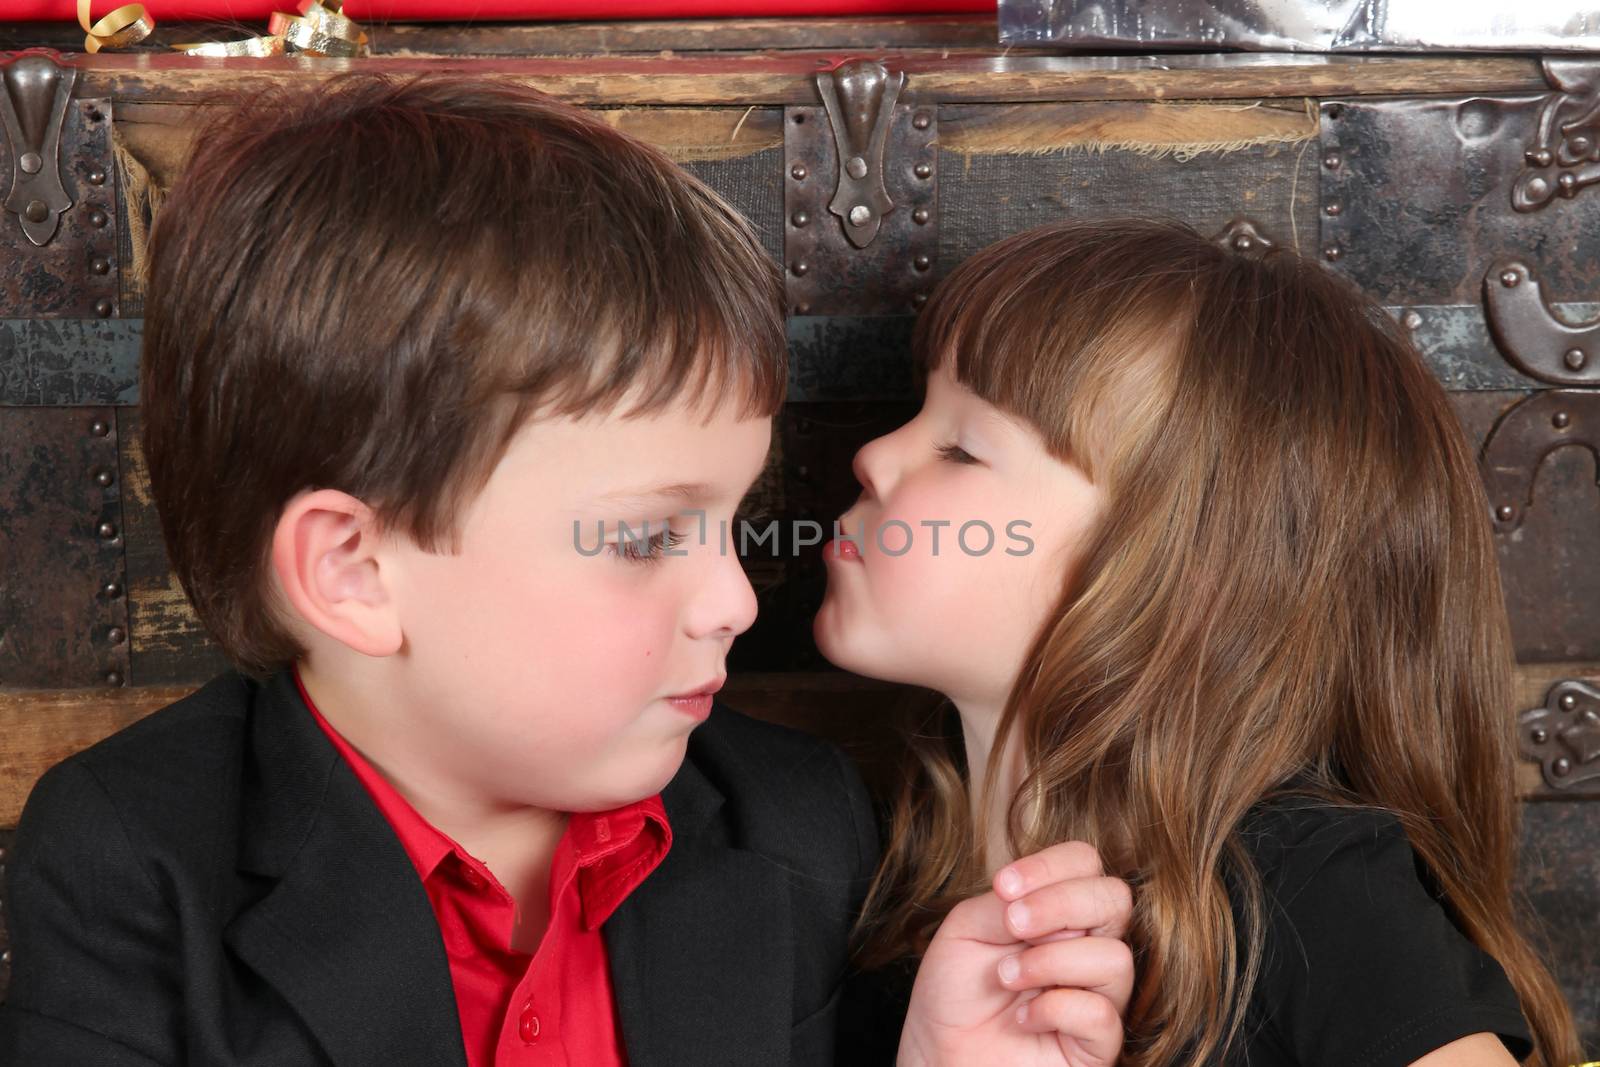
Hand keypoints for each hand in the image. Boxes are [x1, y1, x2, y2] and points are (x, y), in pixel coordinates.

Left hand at [895, 841, 1133, 1066]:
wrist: (940, 1055)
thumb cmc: (954, 993)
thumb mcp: (966, 929)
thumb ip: (1006, 902)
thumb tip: (1037, 895)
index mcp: (1057, 912)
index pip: (1085, 864)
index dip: (1050, 866)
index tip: (1003, 886)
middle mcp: (1084, 947)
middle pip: (1115, 899)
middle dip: (1061, 903)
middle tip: (1014, 924)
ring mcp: (1095, 995)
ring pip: (1114, 958)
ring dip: (1051, 961)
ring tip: (1007, 978)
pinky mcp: (1096, 1044)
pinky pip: (1101, 1015)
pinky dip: (1055, 1009)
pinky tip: (1023, 1018)